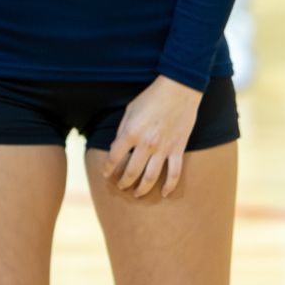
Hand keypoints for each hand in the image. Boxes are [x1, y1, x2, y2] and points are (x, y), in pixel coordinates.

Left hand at [102, 76, 202, 199]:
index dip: (107, 169)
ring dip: (142, 189)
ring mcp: (163, 149)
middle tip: (120, 187)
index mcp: (131, 133)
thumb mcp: (130, 110)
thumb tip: (117, 148)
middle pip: (131, 172)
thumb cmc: (152, 97)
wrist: (179, 89)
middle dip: (123, 182)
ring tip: (137, 194)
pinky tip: (165, 193)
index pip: (114, 158)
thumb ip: (123, 130)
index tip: (105, 174)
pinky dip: (170, 186)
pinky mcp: (178, 149)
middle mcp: (146, 144)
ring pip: (151, 177)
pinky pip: (174, 173)